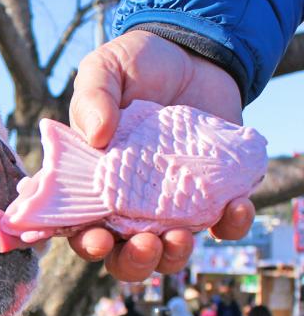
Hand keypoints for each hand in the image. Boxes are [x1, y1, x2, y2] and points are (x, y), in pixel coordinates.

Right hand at [67, 28, 254, 281]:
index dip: (86, 243)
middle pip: (124, 254)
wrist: (193, 53)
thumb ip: (92, 97)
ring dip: (175, 256)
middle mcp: (129, 202)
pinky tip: (236, 206)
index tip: (98, 238)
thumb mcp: (105, 69)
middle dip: (134, 261)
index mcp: (93, 182)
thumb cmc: (138, 65)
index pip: (80, 227)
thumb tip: (96, 135)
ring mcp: (171, 203)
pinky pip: (222, 224)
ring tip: (182, 237)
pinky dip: (231, 225)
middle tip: (146, 245)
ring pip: (170, 252)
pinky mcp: (211, 195)